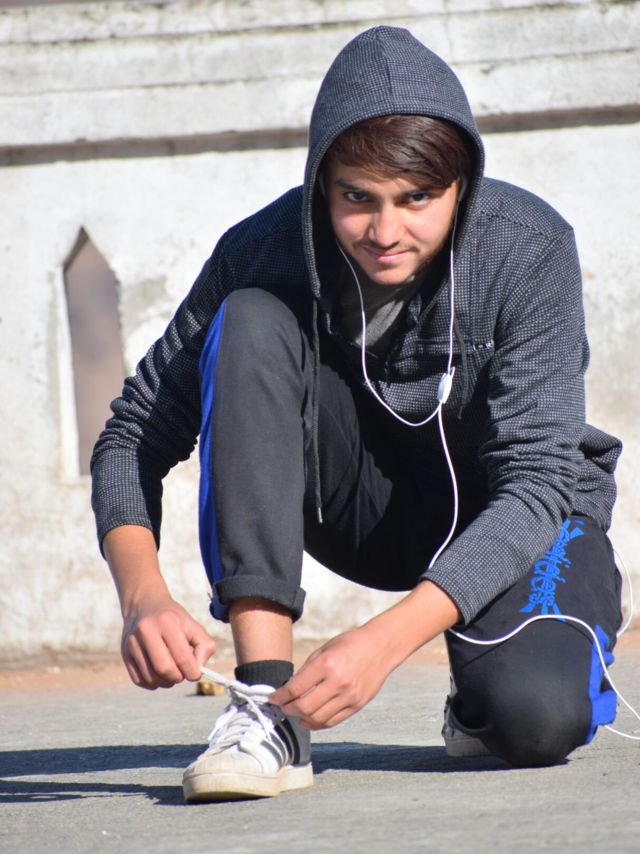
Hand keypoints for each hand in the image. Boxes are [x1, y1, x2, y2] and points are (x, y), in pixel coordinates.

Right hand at [121, 594, 215, 689]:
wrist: (144, 604)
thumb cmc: (172, 618)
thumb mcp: (192, 625)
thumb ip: (205, 645)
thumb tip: (199, 668)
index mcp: (167, 622)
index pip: (182, 657)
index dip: (193, 672)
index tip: (196, 673)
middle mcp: (146, 631)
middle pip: (164, 669)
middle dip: (178, 677)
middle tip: (182, 673)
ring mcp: (132, 643)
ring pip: (151, 678)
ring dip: (166, 682)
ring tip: (172, 672)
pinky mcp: (124, 654)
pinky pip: (139, 680)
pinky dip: (153, 683)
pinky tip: (159, 673)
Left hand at [269, 626, 391, 729]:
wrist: (381, 647)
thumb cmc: (350, 644)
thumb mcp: (324, 649)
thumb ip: (307, 670)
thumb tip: (289, 689)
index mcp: (326, 664)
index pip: (295, 688)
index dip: (280, 696)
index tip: (273, 698)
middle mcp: (337, 682)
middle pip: (304, 707)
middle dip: (287, 709)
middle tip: (282, 706)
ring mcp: (349, 696)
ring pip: (317, 718)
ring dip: (301, 719)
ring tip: (294, 714)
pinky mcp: (357, 705)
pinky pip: (332, 721)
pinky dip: (317, 724)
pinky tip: (308, 721)